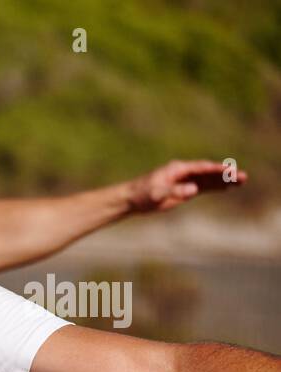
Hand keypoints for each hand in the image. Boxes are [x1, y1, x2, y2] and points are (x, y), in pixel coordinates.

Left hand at [125, 159, 247, 213]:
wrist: (132, 199)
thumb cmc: (142, 194)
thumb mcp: (157, 193)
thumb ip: (175, 191)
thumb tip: (193, 189)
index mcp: (178, 169)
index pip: (202, 168)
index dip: (216, 170)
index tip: (230, 171)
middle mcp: (184, 172)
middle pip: (209, 172)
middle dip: (226, 175)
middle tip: (243, 177)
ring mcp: (185, 181)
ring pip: (209, 180)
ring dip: (224, 181)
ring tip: (242, 182)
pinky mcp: (184, 190)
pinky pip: (203, 187)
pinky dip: (216, 187)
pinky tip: (228, 187)